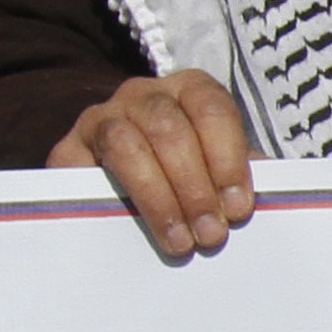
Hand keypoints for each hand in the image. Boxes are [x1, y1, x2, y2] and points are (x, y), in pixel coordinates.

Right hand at [50, 72, 255, 258]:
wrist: (119, 184)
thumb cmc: (188, 176)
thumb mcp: (217, 169)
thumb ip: (237, 177)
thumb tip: (264, 202)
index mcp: (189, 90)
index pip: (211, 108)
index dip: (227, 158)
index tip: (238, 209)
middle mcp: (143, 94)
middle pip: (169, 129)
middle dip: (195, 187)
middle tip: (211, 235)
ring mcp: (101, 117)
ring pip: (127, 144)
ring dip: (158, 197)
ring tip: (180, 242)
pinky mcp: (67, 149)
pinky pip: (81, 168)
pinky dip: (111, 198)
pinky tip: (132, 227)